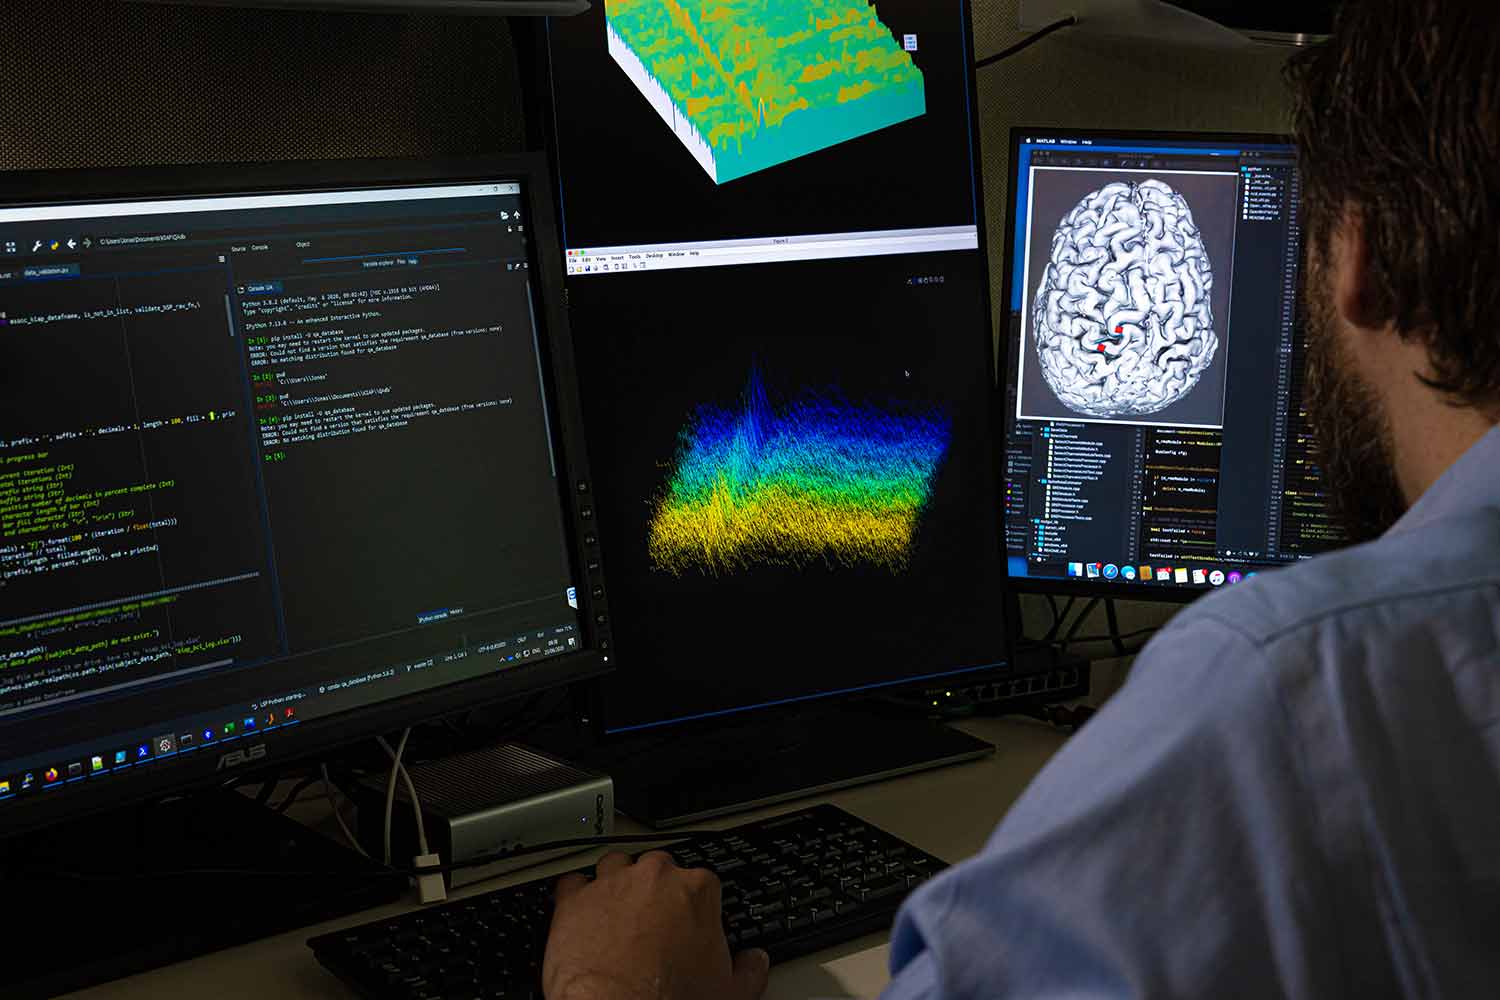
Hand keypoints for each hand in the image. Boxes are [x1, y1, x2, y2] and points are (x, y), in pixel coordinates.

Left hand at [542, 850, 770, 999]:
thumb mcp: (730, 993)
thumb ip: (748, 971)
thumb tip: (755, 962)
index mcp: (696, 891)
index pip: (704, 881)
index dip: (696, 904)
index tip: (691, 923)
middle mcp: (654, 878)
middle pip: (659, 866)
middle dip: (657, 889)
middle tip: (655, 922)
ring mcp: (612, 885)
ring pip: (615, 865)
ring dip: (617, 884)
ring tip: (617, 912)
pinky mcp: (574, 900)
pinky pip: (572, 882)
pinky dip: (576, 895)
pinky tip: (582, 912)